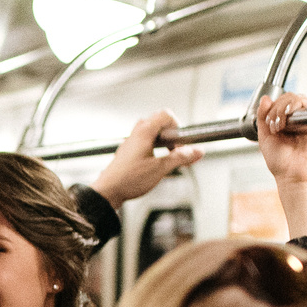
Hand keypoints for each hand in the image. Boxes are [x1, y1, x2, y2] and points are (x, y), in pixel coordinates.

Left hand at [90, 110, 204, 205]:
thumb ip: (181, 158)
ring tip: (168, 157)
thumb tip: (197, 151)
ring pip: (153, 133)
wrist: (108, 191)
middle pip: (160, 123)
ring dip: (164, 143)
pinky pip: (146, 143)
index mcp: (144, 132)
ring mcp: (132, 142)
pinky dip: (156, 149)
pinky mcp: (129, 151)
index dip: (177, 126)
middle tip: (176, 150)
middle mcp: (136, 133)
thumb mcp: (161, 169)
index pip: (166, 114)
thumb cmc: (129, 179)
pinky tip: (157, 164)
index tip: (181, 142)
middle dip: (172, 135)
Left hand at [254, 93, 306, 235]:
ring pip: (300, 98)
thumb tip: (265, 98)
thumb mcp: (265, 136)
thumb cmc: (281, 162)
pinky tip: (290, 121)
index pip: (282, 101)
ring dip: (285, 107)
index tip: (267, 122)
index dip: (273, 106)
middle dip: (277, 107)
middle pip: (290, 96)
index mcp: (289, 121)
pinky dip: (299, 107)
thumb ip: (263, 116)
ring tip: (280, 126)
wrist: (292, 176)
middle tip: (273, 125)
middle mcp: (301, 119)